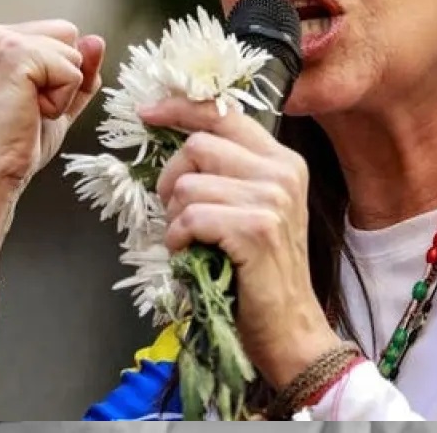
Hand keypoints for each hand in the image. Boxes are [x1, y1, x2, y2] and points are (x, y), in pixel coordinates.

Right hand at [0, 19, 103, 290]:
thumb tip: (96, 40)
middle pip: (67, 33)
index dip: (57, 73)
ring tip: (26, 110)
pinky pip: (72, 71)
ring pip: (73, 51)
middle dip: (62, 76)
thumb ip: (77, 69)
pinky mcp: (14, 54)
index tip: (22, 102)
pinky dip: (62, 101)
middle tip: (25, 107)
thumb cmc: (11, 144)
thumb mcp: (53, 99)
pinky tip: (30, 113)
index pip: (56, 33)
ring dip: (62, 90)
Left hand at [142, 98, 341, 389]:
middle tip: (178, 212)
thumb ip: (229, 170)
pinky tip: (192, 254)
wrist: (288, 326)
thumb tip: (179, 140)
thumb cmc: (259, 270)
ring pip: (188, 186)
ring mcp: (272, 199)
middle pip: (197, 147)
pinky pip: (190, 217)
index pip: (224, 113)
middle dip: (172, 179)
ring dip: (176, 217)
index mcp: (282, 160)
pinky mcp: (256, 228)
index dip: (180, 109)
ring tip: (194, 240)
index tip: (148, 113)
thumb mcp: (253, 207)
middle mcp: (282, 172)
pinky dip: (178, 239)